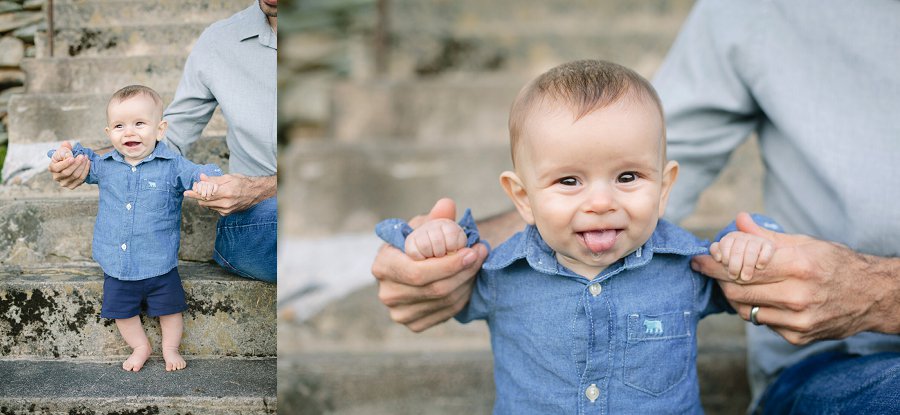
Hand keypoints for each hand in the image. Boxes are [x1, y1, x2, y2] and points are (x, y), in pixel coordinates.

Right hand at [48, 140, 88, 188]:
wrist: (72, 165)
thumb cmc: (66, 156)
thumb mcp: (64, 151)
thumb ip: (65, 147)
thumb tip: (66, 144)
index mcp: (52, 168)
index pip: (57, 168)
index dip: (65, 164)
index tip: (72, 158)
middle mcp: (56, 177)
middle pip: (67, 173)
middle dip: (76, 164)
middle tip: (82, 156)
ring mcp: (64, 183)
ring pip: (75, 176)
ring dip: (82, 167)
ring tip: (86, 158)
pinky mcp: (72, 186)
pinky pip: (80, 180)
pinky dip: (85, 171)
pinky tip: (88, 163)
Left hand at [184, 173, 256, 214]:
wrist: (256, 193)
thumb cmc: (243, 182)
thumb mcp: (229, 177)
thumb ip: (214, 180)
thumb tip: (201, 178)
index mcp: (226, 192)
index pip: (205, 194)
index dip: (194, 193)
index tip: (186, 192)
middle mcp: (226, 203)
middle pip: (204, 201)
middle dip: (198, 195)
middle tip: (196, 187)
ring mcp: (226, 210)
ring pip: (207, 205)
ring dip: (205, 199)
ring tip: (210, 191)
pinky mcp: (227, 213)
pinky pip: (213, 208)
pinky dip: (212, 202)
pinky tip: (217, 197)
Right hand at [371, 198, 488, 331]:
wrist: (418, 264)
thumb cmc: (420, 241)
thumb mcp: (425, 226)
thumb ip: (437, 218)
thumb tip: (446, 205)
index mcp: (383, 265)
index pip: (418, 272)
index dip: (448, 264)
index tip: (472, 251)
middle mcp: (387, 293)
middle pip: (435, 289)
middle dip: (464, 271)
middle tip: (481, 253)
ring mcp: (400, 313)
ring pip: (445, 302)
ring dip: (467, 282)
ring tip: (477, 263)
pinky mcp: (414, 324)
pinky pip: (446, 313)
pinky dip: (463, 296)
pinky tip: (468, 280)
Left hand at [693, 212, 899, 344]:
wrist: (872, 296)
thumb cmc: (836, 264)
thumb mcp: (805, 243)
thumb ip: (767, 237)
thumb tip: (738, 221)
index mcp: (798, 266)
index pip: (742, 267)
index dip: (714, 263)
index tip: (698, 259)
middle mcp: (797, 296)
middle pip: (737, 291)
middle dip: (718, 279)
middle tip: (710, 269)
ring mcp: (798, 320)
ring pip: (745, 310)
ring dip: (733, 295)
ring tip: (734, 282)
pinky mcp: (798, 336)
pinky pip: (762, 323)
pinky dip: (755, 309)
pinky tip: (762, 297)